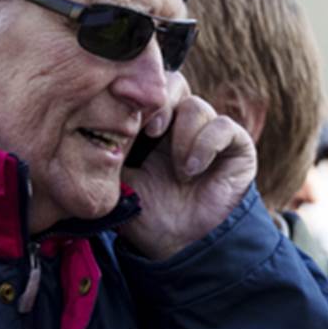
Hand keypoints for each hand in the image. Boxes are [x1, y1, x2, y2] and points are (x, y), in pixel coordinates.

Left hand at [119, 85, 258, 259]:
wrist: (177, 244)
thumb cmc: (143, 211)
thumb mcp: (114, 174)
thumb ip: (106, 145)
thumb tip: (91, 118)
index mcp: (148, 123)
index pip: (145, 88)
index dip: (136, 95)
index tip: (125, 119)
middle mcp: (179, 122)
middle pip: (173, 84)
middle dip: (159, 104)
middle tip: (150, 131)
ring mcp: (208, 132)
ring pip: (196, 106)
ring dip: (183, 136)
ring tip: (179, 170)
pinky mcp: (236, 144)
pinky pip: (223, 126)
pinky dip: (206, 144)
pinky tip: (193, 169)